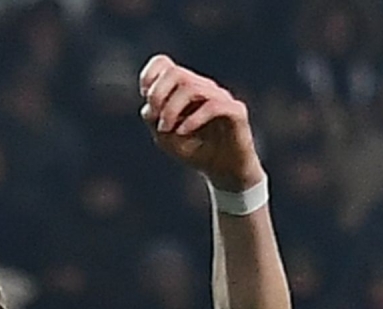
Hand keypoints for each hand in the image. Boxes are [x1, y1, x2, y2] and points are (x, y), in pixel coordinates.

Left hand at [139, 55, 261, 191]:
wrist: (224, 171)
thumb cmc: (195, 150)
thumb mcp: (165, 138)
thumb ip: (154, 119)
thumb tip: (149, 106)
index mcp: (183, 88)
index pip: (163, 64)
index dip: (149, 76)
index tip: (146, 99)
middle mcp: (202, 87)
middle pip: (175, 72)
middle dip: (158, 95)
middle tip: (155, 120)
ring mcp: (219, 96)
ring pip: (191, 87)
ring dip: (172, 109)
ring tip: (165, 129)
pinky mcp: (235, 111)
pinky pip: (213, 105)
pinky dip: (193, 118)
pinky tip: (183, 132)